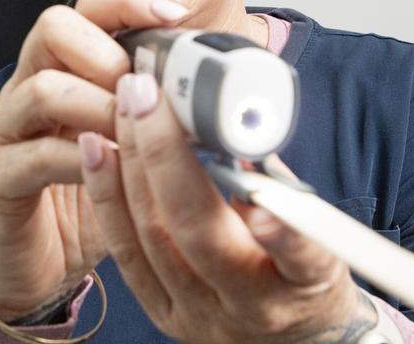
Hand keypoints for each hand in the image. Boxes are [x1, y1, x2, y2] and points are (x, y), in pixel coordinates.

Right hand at [0, 0, 189, 320]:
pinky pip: (33, 157)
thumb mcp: (129, 149)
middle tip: (145, 92)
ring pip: (41, 88)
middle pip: (52, 29)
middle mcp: (25, 92)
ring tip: (136, 136)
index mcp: (60, 74)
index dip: (128, 4)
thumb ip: (159, 118)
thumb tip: (226, 101)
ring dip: (101, 107)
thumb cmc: (84, 206)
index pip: (85, 11)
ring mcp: (6, 135)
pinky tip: (115, 173)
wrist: (34, 269)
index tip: (174, 17)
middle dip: (109, 53)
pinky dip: (82, 162)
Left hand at [78, 73, 377, 342]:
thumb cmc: (305, 269)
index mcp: (303, 285)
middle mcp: (250, 307)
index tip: (263, 195)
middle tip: (148, 94)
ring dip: (128, 164)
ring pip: (151, 238)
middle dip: (165, 155)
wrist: (293, 336)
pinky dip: (107, 195)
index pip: (298, 257)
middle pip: (199, 235)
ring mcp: (200, 315)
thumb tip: (234, 119)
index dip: (280, 230)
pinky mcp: (164, 314)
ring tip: (121, 107)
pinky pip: (125, 252)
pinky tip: (96, 149)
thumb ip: (275, 179)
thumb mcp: (318, 228)